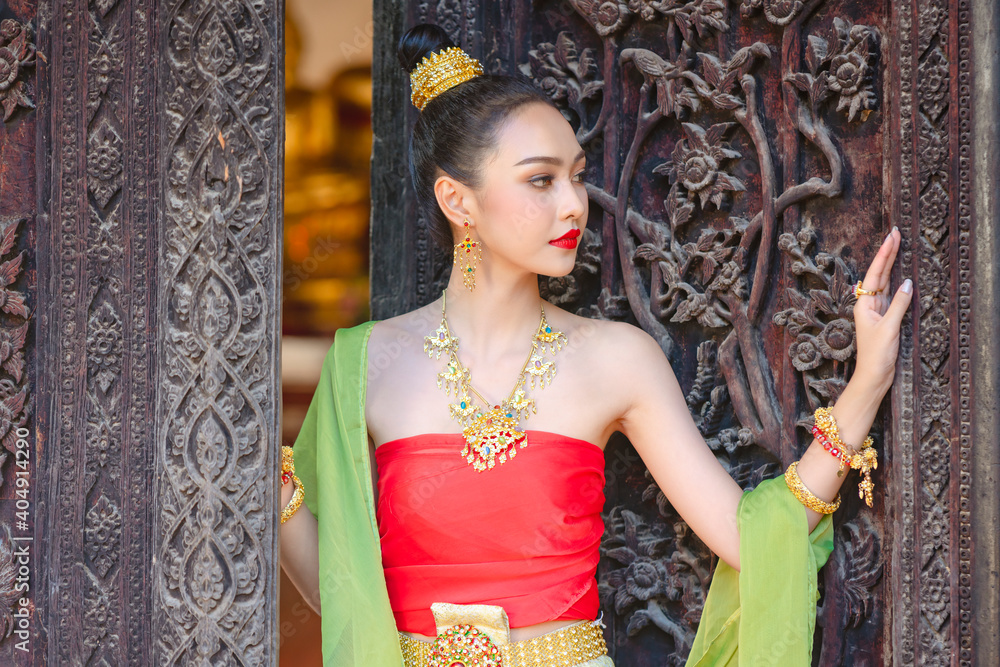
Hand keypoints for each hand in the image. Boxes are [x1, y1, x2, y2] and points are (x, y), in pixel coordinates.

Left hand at [852, 227, 911, 395]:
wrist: (874, 375)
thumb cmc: (877, 354)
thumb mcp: (889, 328)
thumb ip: (899, 304)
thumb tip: (907, 283)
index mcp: (864, 304)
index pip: (875, 273)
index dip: (884, 254)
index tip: (891, 237)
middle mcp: (868, 304)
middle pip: (879, 273)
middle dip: (887, 253)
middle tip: (895, 233)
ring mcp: (877, 310)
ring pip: (885, 282)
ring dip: (891, 264)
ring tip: (897, 245)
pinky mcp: (885, 318)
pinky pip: (892, 294)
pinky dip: (897, 282)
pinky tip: (901, 273)